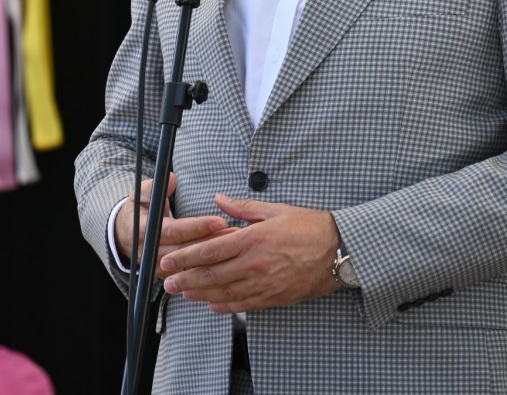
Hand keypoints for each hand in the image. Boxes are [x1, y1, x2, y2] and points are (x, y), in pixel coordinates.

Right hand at [114, 174, 231, 278]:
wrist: (126, 236)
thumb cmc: (138, 212)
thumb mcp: (141, 194)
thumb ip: (155, 187)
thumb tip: (171, 180)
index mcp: (143, 231)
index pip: (173, 231)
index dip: (197, 227)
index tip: (218, 221)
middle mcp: (151, 252)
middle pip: (186, 251)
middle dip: (212, 242)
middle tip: (236, 232)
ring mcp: (159, 267)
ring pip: (191, 265)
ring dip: (214, 256)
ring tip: (237, 243)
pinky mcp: (169, 275)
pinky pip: (191, 275)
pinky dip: (209, 268)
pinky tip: (227, 258)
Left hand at [159, 194, 340, 312]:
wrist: (339, 250)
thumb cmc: (310, 227)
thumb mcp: (276, 210)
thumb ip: (243, 208)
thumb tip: (219, 199)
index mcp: (254, 239)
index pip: (211, 249)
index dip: (186, 256)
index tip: (169, 259)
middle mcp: (256, 264)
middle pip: (212, 274)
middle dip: (186, 278)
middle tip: (167, 282)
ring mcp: (265, 283)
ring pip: (225, 292)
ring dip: (201, 294)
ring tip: (184, 294)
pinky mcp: (275, 297)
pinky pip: (245, 304)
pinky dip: (226, 306)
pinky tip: (212, 305)